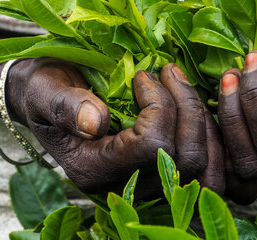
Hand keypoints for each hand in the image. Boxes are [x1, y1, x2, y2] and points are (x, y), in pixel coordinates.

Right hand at [5, 59, 224, 196]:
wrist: (49, 100)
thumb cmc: (45, 90)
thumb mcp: (44, 91)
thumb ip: (64, 106)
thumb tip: (96, 122)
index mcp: (93, 170)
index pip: (151, 147)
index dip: (159, 106)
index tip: (144, 76)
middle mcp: (125, 186)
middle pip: (186, 159)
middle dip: (188, 108)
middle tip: (169, 71)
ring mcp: (149, 182)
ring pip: (205, 167)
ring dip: (204, 120)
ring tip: (182, 83)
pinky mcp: (164, 172)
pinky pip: (208, 167)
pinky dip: (212, 134)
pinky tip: (195, 101)